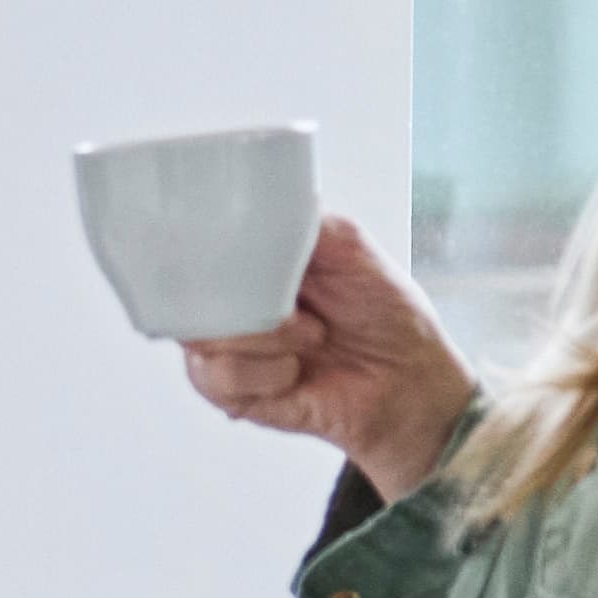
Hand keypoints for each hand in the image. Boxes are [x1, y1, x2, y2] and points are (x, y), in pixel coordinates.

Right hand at [179, 218, 479, 507]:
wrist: (409, 380)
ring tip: (310, 337)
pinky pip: (215, 377)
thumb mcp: (349, 243)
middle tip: (293, 302)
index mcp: (253, 262)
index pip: (197, 247)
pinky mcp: (233, 392)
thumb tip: (255, 205)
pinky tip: (294, 372)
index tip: (226, 249)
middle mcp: (234, 302)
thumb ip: (299, 221)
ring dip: (263, 337)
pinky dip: (263, 373)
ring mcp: (230, 347)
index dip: (200, 247)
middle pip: (188, 292)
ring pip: (199, 336)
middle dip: (240, 296)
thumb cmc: (385, 313)